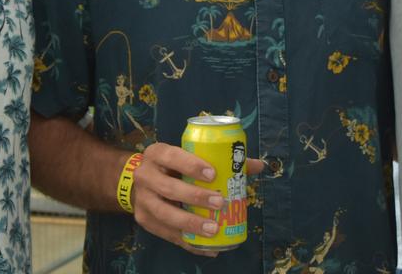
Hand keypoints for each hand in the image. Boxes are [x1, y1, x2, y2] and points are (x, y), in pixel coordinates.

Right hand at [130, 142, 262, 256]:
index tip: (213, 174)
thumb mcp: (189, 156)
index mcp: (157, 153)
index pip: (171, 156)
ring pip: (164, 214)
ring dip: (190, 224)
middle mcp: (145, 175)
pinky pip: (166, 234)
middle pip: (168, 188)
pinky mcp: (144, 220)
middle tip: (220, 202)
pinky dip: (187, 242)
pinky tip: (206, 247)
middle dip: (195, 197)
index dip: (191, 165)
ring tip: (214, 230)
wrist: (143, 181)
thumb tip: (258, 165)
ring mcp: (142, 199)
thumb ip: (222, 159)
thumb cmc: (174, 166)